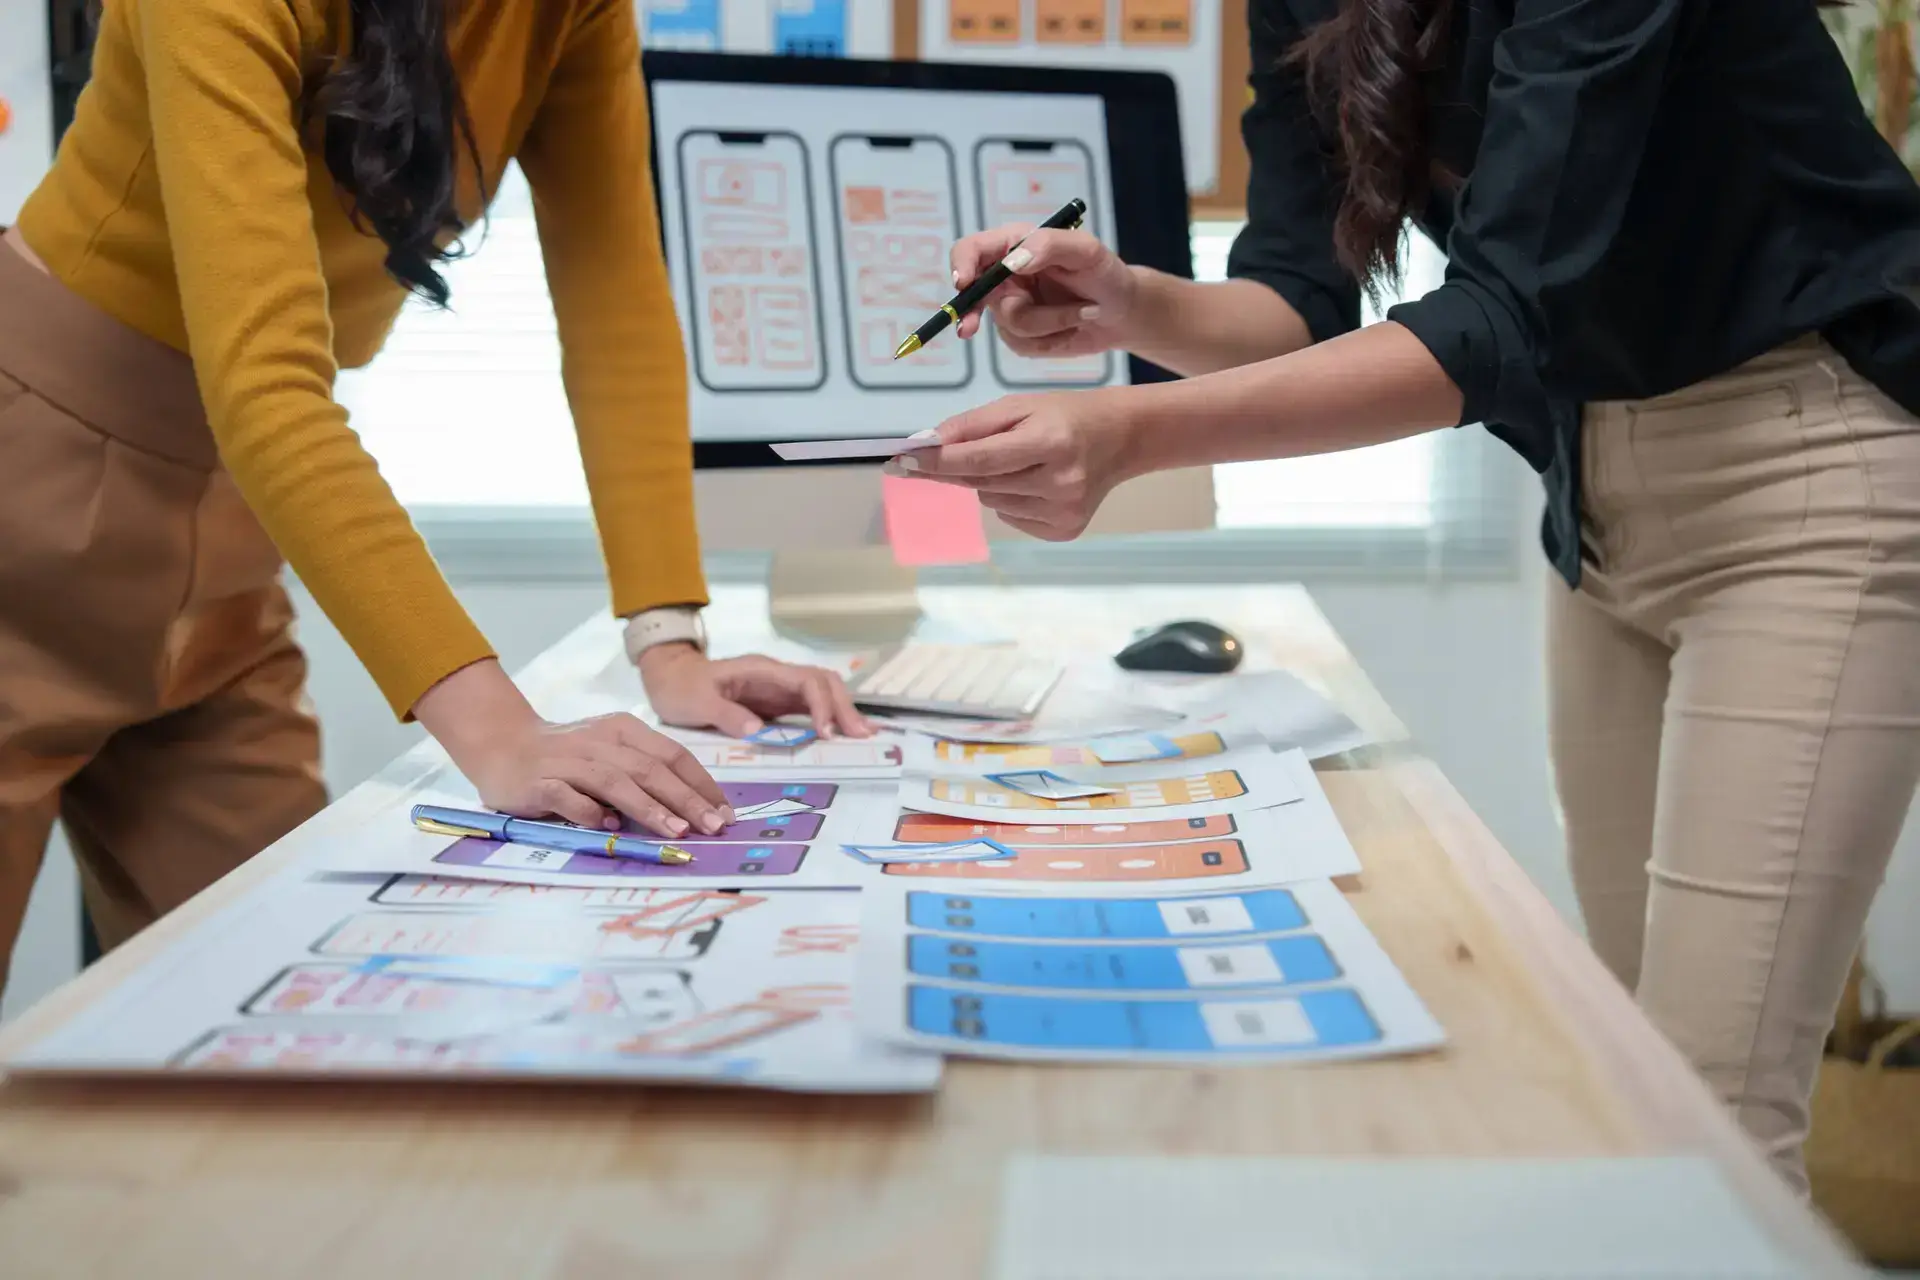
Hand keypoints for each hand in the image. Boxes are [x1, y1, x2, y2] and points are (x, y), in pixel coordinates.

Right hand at [412, 660, 734, 839]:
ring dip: (649, 807)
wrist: (503, 744)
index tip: (725, 812)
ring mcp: (568, 761)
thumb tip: (693, 809)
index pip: (673, 754)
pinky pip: (568, 797)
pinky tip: (609, 827)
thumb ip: (646, 774)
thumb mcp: (612, 753)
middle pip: (651, 769)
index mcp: (624, 730)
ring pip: (616, 782)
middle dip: (687, 799)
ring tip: (676, 830)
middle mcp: (600, 741)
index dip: (702, 784)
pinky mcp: (539, 782)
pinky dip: (590, 812)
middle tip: (713, 825)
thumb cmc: (569, 756)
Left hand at [638, 643, 871, 738]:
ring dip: (843, 712)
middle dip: (844, 707)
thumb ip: (725, 714)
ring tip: (863, 736)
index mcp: (761, 670)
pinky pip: (810, 708)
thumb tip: (758, 730)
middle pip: (823, 683)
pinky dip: (829, 719)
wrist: (670, 679)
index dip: (821, 705)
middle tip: (861, 737)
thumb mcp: (696, 702)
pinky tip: (842, 734)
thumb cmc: (681, 688)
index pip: (806, 681)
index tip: (825, 733)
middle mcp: (776, 677)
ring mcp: (778, 689)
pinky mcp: (776, 704)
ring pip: (822, 693)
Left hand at [891, 387, 1146, 540]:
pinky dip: (1009, 500)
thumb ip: (971, 426)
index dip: (936, 462)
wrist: (1120, 438)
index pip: (979, 459)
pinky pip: (1008, 518)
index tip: (901, 461)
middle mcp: (1060, 482)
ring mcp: (1064, 511)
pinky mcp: (1064, 531)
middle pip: (980, 483)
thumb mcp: (1019, 405)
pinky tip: (1035, 483)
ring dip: (990, 483)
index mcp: (1050, 442)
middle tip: (960, 452)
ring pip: (991, 501)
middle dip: (960, 468)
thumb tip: (926, 446)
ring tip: (1023, 462)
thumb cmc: (1064, 414)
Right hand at [949, 224, 1136, 356]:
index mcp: (1014, 244)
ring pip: (1008, 324)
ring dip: (1050, 323)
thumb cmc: (1105, 274)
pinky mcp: (1020, 336)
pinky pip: (1022, 346)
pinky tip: (1072, 329)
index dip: (961, 265)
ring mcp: (1010, 307)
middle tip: (968, 330)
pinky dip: (1051, 340)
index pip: (971, 250)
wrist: (1123, 312)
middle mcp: (1006, 275)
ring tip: (1084, 313)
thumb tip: (1012, 262)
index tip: (964, 284)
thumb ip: (1049, 245)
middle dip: (971, 313)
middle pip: (974, 294)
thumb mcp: (1086, 251)